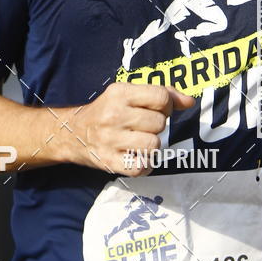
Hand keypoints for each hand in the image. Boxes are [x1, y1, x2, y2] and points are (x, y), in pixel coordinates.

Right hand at [69, 82, 194, 176]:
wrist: (71, 133)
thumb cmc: (106, 112)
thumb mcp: (127, 94)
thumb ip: (161, 94)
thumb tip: (189, 102)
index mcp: (119, 93)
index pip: (161, 97)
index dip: (166, 105)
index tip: (156, 110)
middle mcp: (113, 115)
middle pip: (160, 123)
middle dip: (156, 126)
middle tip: (142, 126)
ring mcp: (110, 140)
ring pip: (154, 145)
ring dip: (151, 145)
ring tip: (139, 141)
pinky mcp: (109, 162)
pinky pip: (142, 167)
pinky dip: (144, 164)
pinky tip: (136, 156)